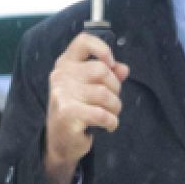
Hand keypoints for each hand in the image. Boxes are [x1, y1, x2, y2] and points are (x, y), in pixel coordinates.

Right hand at [44, 32, 129, 183]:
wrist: (60, 141)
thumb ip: (108, 76)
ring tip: (108, 115)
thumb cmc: (78, 110)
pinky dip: (111, 122)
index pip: (83, 41)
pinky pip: (102, 114)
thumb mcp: (91, 89)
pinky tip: (108, 125)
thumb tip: (124, 69)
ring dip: (115, 108)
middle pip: (102, 70)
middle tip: (111, 101)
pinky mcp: (67, 113)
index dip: (102, 49)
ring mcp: (62, 94)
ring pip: (105, 94)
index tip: (111, 63)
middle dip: (115, 88)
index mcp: (66, 64)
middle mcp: (61, 76)